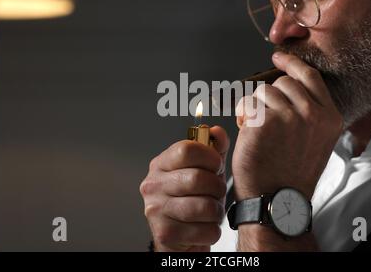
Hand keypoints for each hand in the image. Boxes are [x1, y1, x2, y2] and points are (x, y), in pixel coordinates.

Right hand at [140, 126, 229, 251]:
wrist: (181, 238)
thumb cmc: (194, 199)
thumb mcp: (206, 170)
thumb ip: (214, 149)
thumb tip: (217, 132)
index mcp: (161, 164)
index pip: (186, 149)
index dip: (210, 156)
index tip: (216, 165)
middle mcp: (153, 185)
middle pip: (197, 178)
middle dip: (217, 187)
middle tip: (216, 192)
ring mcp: (155, 210)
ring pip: (204, 206)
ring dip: (216, 211)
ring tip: (211, 211)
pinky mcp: (165, 234)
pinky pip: (205, 230)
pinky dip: (212, 230)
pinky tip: (203, 227)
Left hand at [232, 53, 343, 201]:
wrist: (278, 200)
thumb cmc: (291, 173)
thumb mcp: (316, 140)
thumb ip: (310, 112)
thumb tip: (288, 85)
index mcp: (330, 117)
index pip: (310, 76)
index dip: (291, 64)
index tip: (279, 57)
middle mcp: (313, 114)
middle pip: (283, 83)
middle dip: (270, 98)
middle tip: (267, 121)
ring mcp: (289, 117)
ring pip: (263, 92)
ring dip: (255, 108)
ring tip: (259, 132)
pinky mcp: (264, 123)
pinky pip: (247, 104)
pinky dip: (243, 116)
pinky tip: (248, 133)